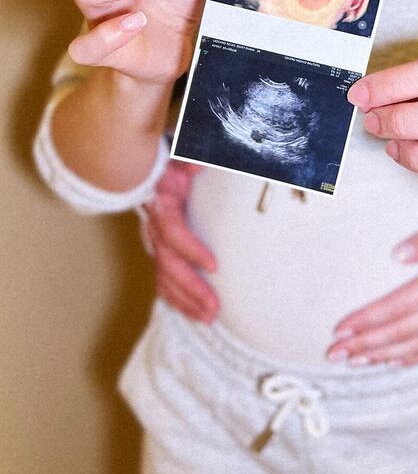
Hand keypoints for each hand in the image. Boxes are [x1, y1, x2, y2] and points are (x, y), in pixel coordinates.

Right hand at [143, 160, 219, 323]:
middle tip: (214, 307)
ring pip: (165, 279)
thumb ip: (188, 160)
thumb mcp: (180, 155)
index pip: (174, 233)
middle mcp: (154, 229)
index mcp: (162, 206)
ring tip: (208, 318)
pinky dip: (177, 300)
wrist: (148, 169)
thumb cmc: (170, 164)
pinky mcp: (159, 251)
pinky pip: (164, 280)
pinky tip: (193, 313)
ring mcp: (155, 243)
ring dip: (186, 301)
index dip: (191, 250)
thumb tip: (196, 163)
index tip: (214, 265)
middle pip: (169, 266)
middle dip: (192, 289)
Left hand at [326, 195, 417, 366]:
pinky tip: (393, 360)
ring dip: (383, 354)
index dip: (367, 321)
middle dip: (366, 344)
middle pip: (403, 332)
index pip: (399, 307)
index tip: (340, 328)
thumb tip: (396, 255)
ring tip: (354, 361)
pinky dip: (414, 356)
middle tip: (333, 353)